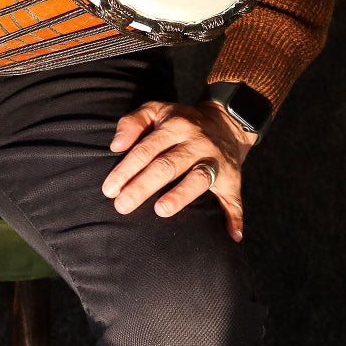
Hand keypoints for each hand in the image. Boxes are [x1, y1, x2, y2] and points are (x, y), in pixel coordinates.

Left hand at [100, 100, 256, 241]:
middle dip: (142, 186)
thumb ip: (131, 122)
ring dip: (180, 195)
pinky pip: (235, 199)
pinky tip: (231, 236)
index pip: (146, 150)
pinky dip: (235, 218)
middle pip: (167, 165)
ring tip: (161, 210)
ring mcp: (215, 161)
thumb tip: (115, 146)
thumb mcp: (155, 110)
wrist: (226, 122)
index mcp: (175, 126)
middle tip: (122, 206)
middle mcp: (196, 143)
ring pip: (198, 179)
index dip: (126, 169)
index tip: (109, 189)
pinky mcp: (232, 179)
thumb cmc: (179, 121)